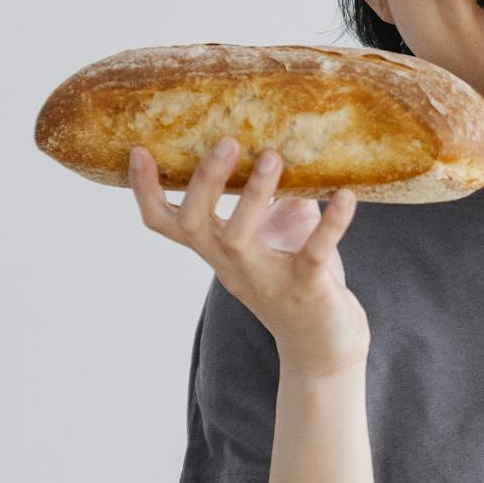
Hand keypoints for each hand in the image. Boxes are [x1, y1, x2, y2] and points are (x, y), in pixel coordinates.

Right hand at [129, 137, 370, 380]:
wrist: (324, 346)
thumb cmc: (298, 280)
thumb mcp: (279, 230)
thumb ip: (278, 191)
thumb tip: (286, 136)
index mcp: (218, 250)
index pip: (166, 223)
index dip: (145, 191)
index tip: (138, 150)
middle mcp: (233, 265)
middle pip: (195, 225)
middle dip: (205, 182)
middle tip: (226, 141)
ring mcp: (267, 280)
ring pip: (241, 239)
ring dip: (254, 195)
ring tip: (272, 155)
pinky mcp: (306, 290)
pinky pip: (313, 253)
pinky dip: (332, 223)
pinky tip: (345, 195)